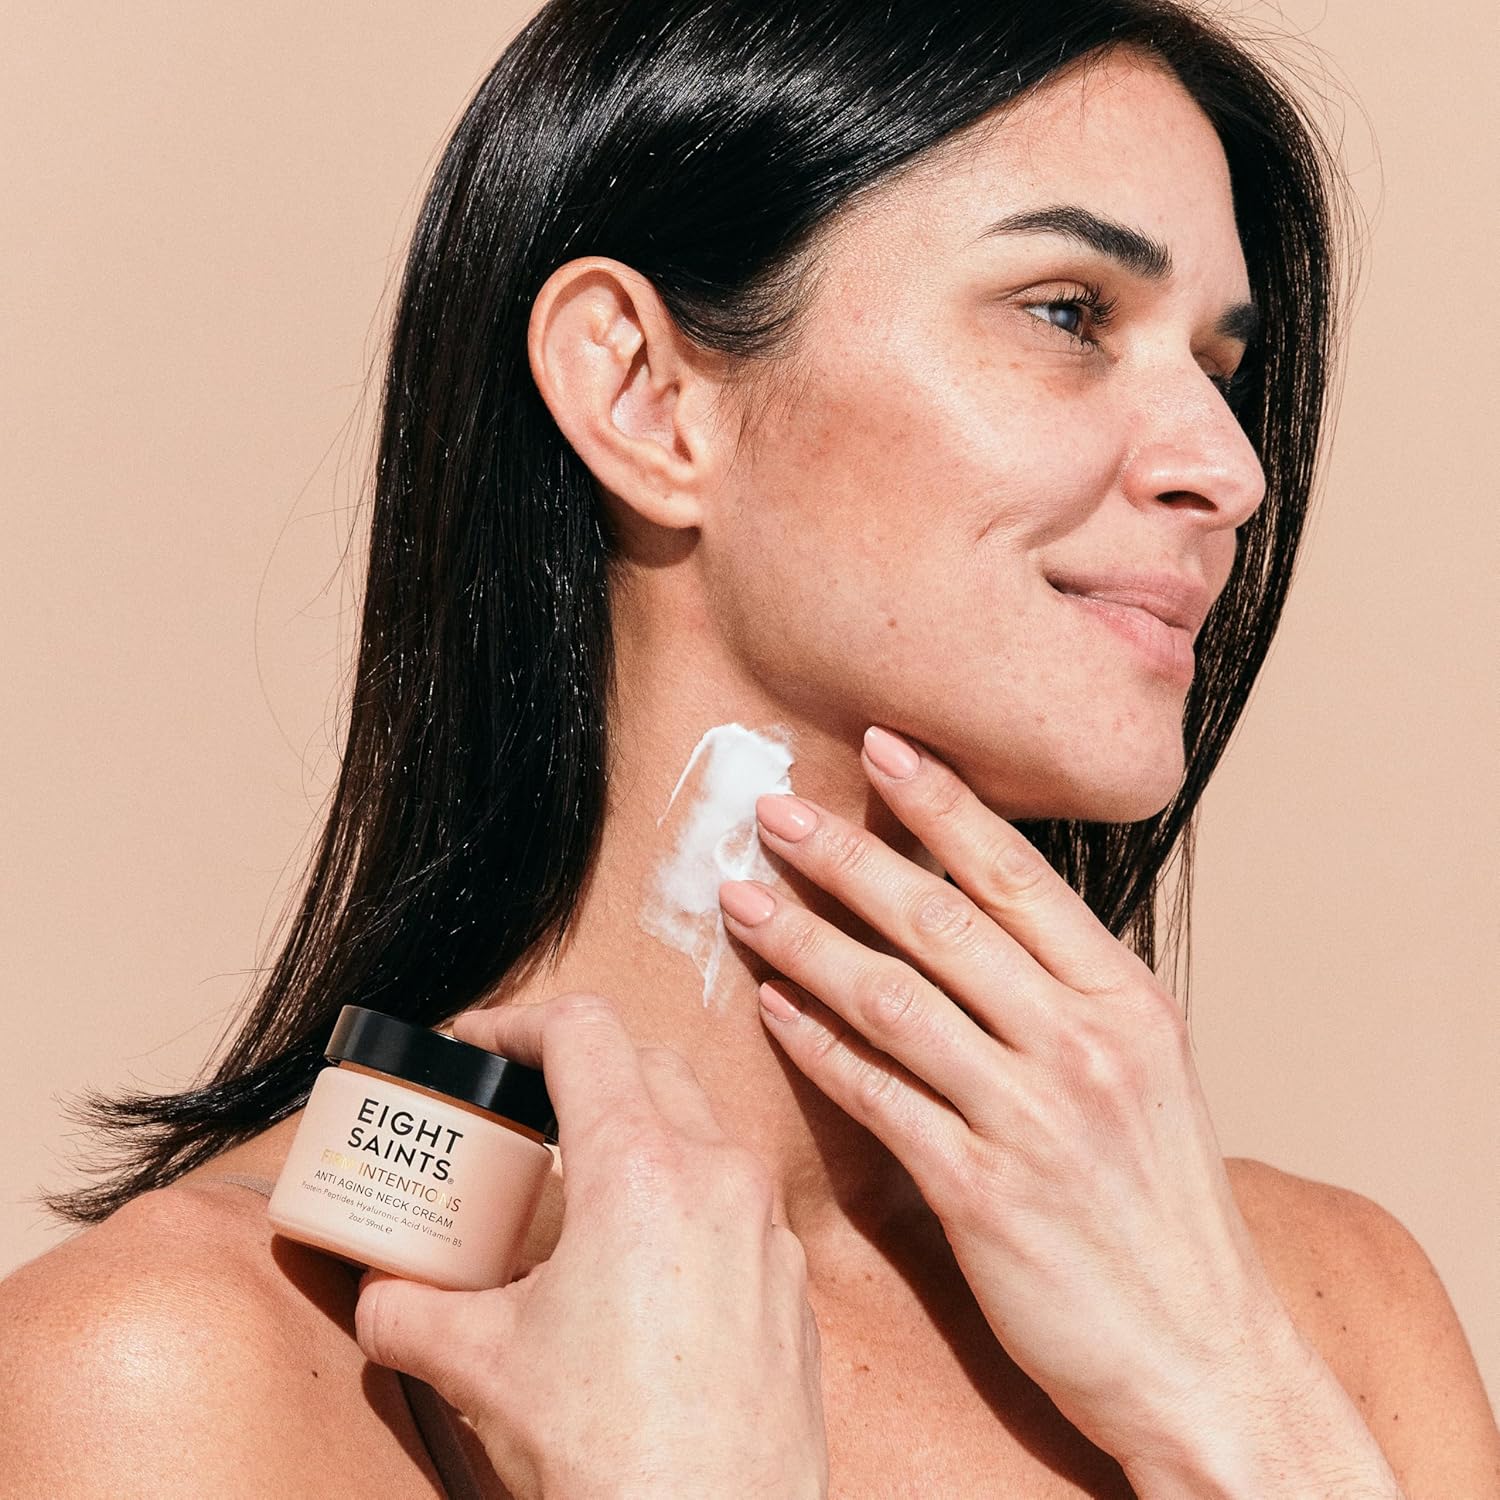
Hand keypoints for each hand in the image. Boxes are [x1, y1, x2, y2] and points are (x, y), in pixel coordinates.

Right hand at [354, 993, 827, 1499]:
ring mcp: (766, 1226)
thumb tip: (380, 1296)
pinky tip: (644, 1266)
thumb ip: (411, 1311)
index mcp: (639, 1166)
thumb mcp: (482, 1368)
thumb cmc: (610, 1451)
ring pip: (701, 1129)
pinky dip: (686, 1199)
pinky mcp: (791, 1280)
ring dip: (640, 1131)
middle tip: (525, 1112)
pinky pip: (736, 1203)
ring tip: (580, 1192)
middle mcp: (717, 1174)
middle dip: (581, 1068)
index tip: (477, 1045)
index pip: (582, 1031)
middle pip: (649, 1062)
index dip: (517, 1022)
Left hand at [715, 723, 1297, 1472]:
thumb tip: (977, 912)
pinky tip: (773, 1008)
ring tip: (742, 898)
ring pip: (893, 998)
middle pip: (941, 921)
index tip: (881, 747)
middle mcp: (1082, 1044)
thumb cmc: (1161, 1208)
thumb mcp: (1146, 1073)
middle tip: (775, 809)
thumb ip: (1067, 993)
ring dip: (807, 939)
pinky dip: (818, 1045)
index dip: (942, 805)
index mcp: (1127, 1002)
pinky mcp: (981, 1193)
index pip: (1017, 876)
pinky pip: (878, 1096)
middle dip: (847, 855)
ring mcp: (1032, 1118)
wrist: (1202, 1353)